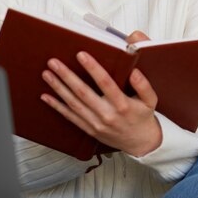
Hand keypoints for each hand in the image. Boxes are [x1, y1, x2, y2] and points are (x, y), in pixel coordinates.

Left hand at [40, 30, 161, 156]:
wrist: (141, 143)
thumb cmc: (143, 118)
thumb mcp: (150, 100)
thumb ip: (143, 85)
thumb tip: (133, 71)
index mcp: (122, 104)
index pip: (105, 83)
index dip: (92, 68)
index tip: (81, 54)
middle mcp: (107, 114)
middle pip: (83, 92)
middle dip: (66, 76)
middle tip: (53, 62)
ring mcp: (96, 123)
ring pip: (73, 104)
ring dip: (58, 88)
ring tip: (47, 74)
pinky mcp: (89, 129)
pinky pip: (70, 117)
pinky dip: (57, 106)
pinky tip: (46, 96)